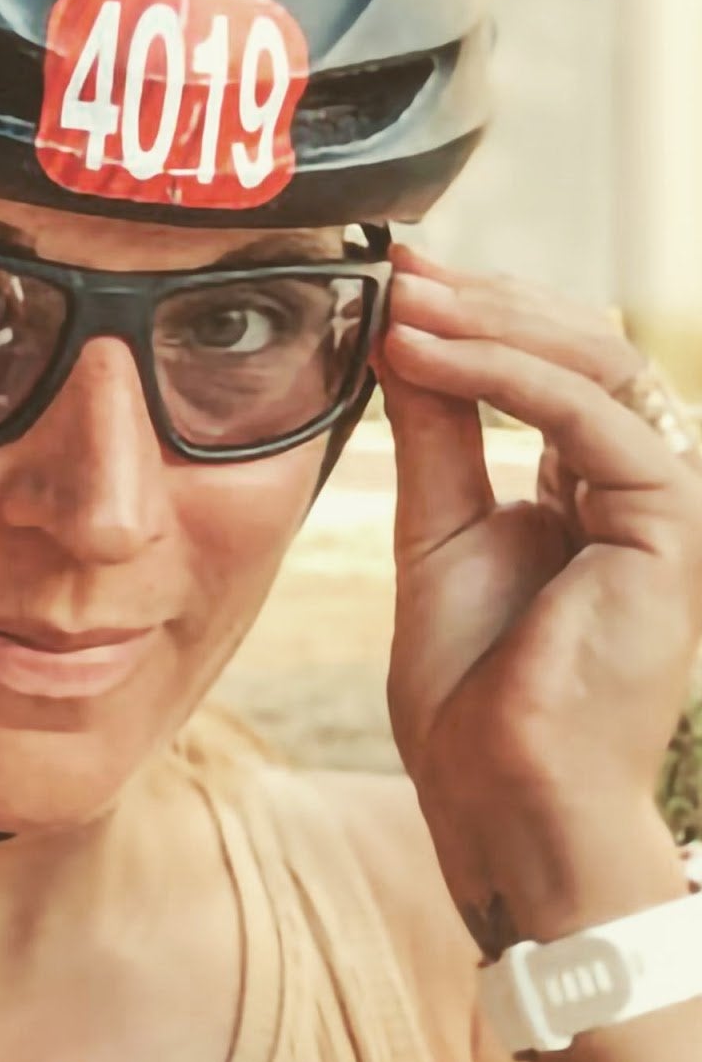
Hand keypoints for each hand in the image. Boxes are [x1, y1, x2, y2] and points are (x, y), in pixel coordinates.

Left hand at [372, 246, 701, 946]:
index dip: (474, 314)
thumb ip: (437, 438)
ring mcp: (658, 504)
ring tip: (400, 301)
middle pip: (578, 347)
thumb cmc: (469, 689)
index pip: (546, 365)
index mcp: (583, 486)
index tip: (393, 277)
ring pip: (598, 363)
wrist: (499, 795)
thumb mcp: (436, 533)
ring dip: (491, 321)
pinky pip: (595, 419)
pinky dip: (507, 376)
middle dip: (483, 299)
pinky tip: (426, 354)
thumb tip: (406, 341)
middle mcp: (632, 484)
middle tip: (396, 266)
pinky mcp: (668, 527)